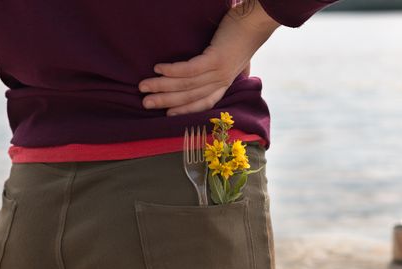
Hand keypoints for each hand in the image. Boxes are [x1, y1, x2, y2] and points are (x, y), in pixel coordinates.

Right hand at [138, 1, 278, 116]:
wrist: (257, 20)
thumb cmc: (241, 36)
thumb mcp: (231, 57)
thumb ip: (221, 68)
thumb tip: (211, 71)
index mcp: (224, 83)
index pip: (202, 103)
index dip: (184, 110)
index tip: (166, 114)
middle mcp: (221, 81)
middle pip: (190, 96)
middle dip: (165, 101)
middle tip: (145, 103)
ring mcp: (220, 72)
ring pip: (187, 85)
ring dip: (163, 86)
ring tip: (144, 86)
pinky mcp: (217, 58)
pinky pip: (191, 69)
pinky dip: (173, 71)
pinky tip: (158, 69)